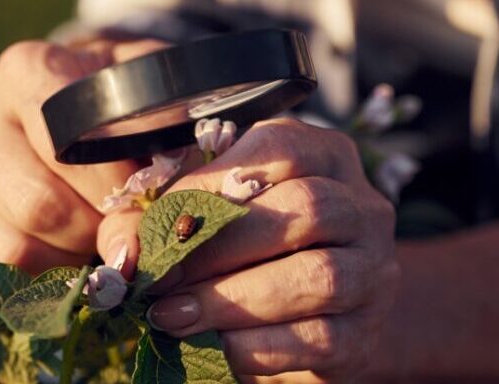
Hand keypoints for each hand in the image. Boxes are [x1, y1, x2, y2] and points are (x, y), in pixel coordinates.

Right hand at [0, 39, 164, 272]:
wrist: (65, 100)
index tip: (141, 197)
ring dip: (67, 260)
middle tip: (123, 230)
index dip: (110, 183)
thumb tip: (146, 201)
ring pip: (11, 247)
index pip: (65, 143)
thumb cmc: (113, 98)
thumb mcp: (144, 87)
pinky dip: (30, 282)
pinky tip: (59, 264)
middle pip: (37, 204)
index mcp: (25, 69)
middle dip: (93, 230)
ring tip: (94, 242)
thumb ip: (158, 127)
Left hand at [98, 118, 399, 381]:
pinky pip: (319, 338)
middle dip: (221, 245)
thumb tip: (124, 253)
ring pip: (317, 275)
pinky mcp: (366, 334)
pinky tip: (215, 347)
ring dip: (234, 298)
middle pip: (307, 207)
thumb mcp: (207, 218)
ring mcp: (373, 271)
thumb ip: (163, 220)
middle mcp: (363, 206)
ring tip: (173, 316)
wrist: (314, 319)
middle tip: (160, 278)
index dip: (212, 184)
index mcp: (323, 155)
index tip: (159, 223)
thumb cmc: (248, 253)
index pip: (279, 150)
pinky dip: (256, 345)